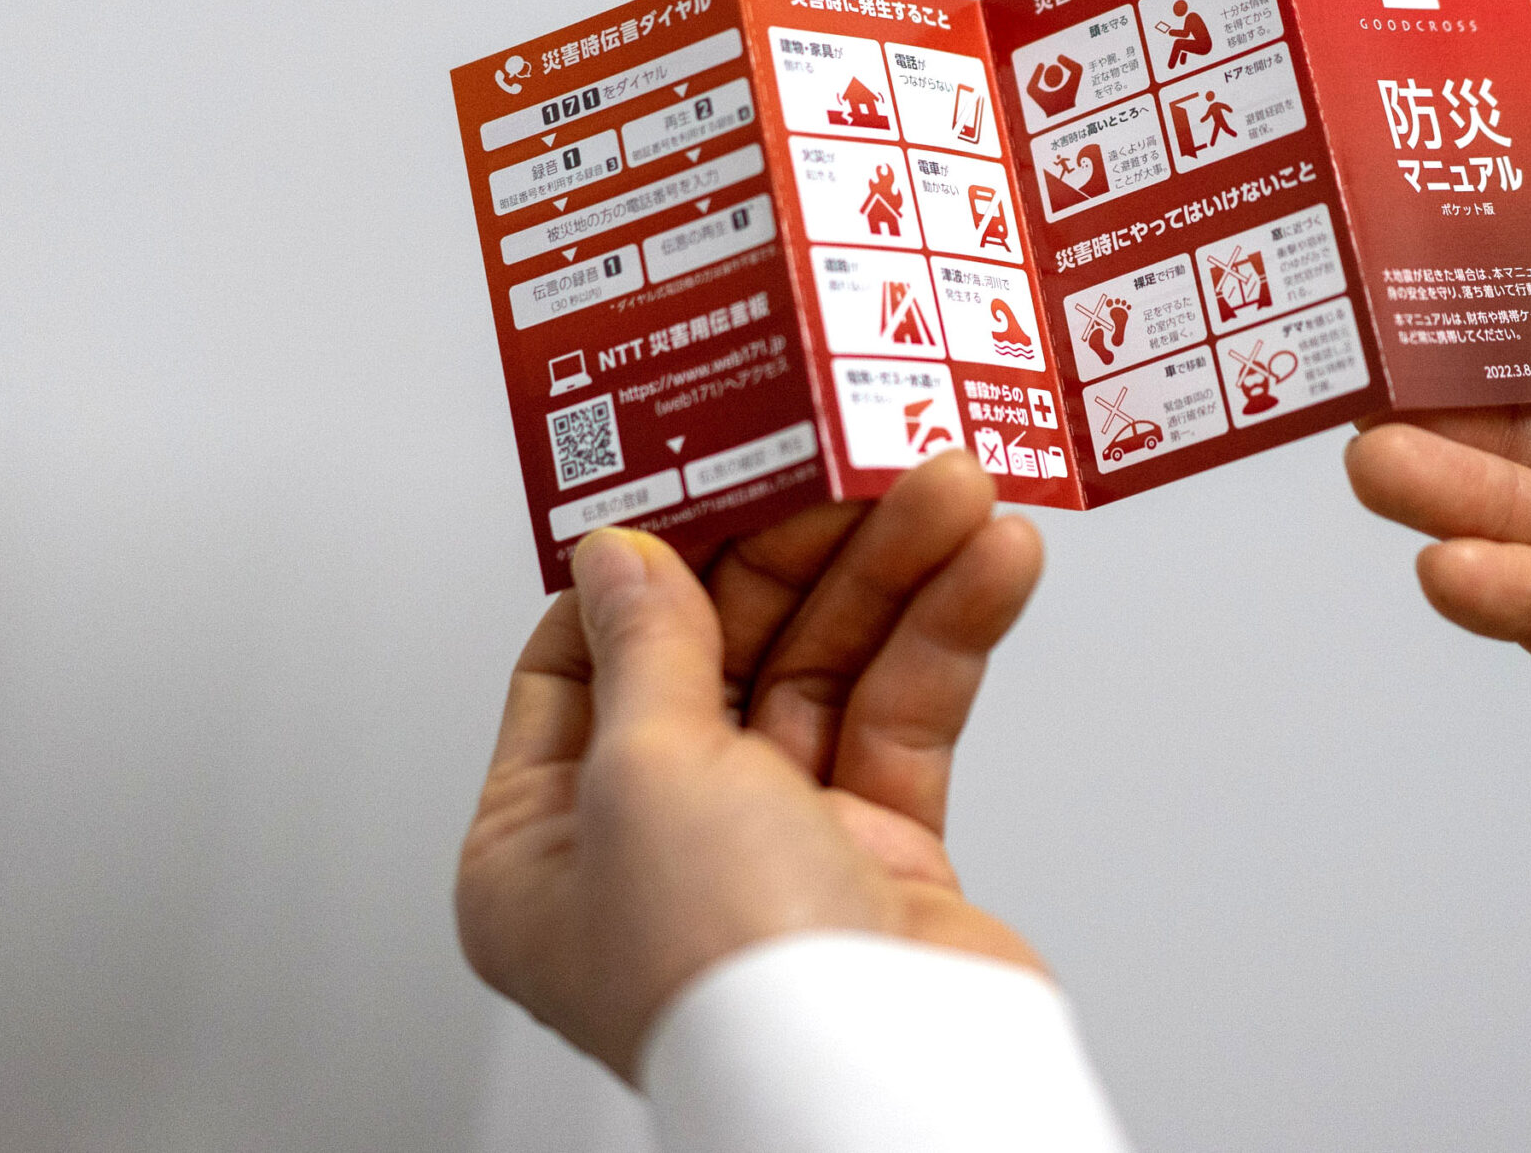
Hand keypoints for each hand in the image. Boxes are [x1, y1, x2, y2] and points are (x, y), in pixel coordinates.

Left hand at [455, 452, 1042, 1080]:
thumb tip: (621, 556)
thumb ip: (647, 643)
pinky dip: (947, 636)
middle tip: (856, 457)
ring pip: (830, 671)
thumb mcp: (644, 769)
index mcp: (542, 848)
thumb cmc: (723, 971)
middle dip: (804, 548)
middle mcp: (654, 849)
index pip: (582, 659)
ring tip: (954, 489)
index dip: (649, 558)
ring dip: (896, 571)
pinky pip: (905, 718)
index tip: (710, 465)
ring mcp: (773, 849)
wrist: (881, 1073)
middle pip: (723, 649)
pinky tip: (987, 566)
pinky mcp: (879, 856)